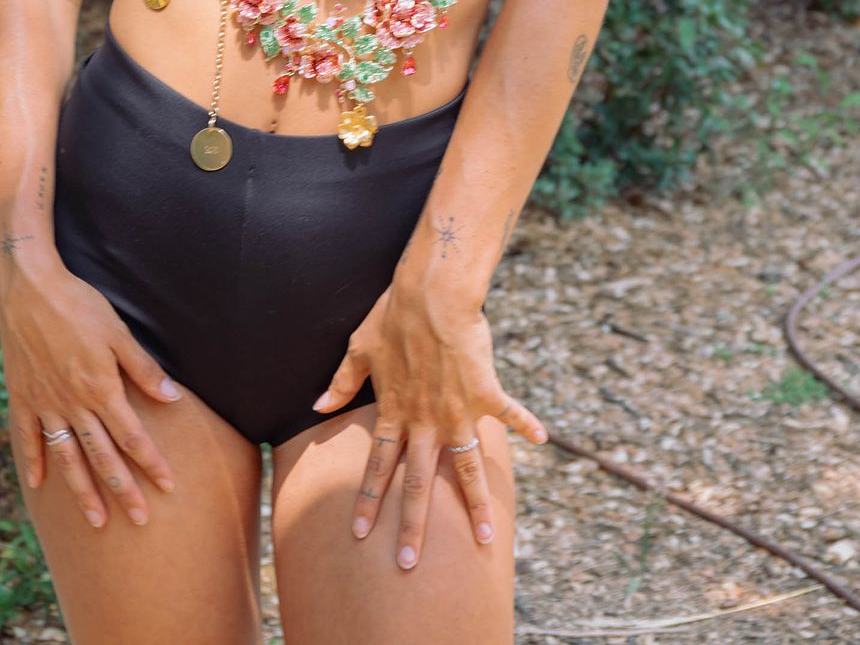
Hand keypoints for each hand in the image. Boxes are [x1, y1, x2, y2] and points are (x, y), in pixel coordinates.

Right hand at [0, 244, 183, 529]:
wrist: (28, 290)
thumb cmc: (79, 305)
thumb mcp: (118, 333)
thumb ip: (144, 369)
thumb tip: (172, 398)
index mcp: (101, 389)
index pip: (132, 436)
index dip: (151, 462)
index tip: (168, 486)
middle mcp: (73, 404)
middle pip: (102, 456)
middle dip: (123, 490)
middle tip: (140, 520)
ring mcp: (45, 404)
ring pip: (68, 457)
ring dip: (83, 491)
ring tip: (96, 521)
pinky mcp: (22, 397)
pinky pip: (28, 438)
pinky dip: (34, 462)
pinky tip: (40, 485)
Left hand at [311, 282, 547, 568]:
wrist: (429, 295)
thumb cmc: (392, 316)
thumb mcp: (359, 349)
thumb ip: (341, 382)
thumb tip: (317, 405)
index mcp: (394, 411)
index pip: (377, 465)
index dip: (368, 499)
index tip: (360, 534)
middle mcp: (424, 420)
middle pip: (418, 483)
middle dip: (413, 525)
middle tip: (409, 564)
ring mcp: (456, 411)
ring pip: (465, 469)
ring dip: (476, 505)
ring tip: (487, 539)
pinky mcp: (484, 393)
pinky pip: (509, 413)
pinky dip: (526, 423)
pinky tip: (543, 439)